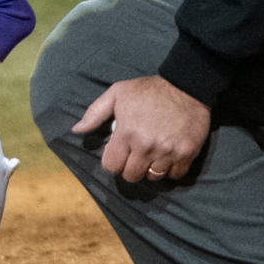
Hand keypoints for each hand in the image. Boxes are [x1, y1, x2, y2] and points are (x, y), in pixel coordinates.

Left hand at [71, 76, 210, 182]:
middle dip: (130, 168)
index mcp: (126, 133)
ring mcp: (168, 151)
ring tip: (152, 156)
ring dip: (150, 170)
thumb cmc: (149, 90)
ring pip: (153, 178)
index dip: (112, 162)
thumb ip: (95, 113)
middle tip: (135, 156)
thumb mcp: (117, 93)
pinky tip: (167, 157)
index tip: (118, 154)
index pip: (111, 166)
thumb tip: (77, 130)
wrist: (186, 86)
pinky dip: (170, 170)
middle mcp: (146, 146)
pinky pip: (175, 175)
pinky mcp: (187, 153)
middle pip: (131, 176)